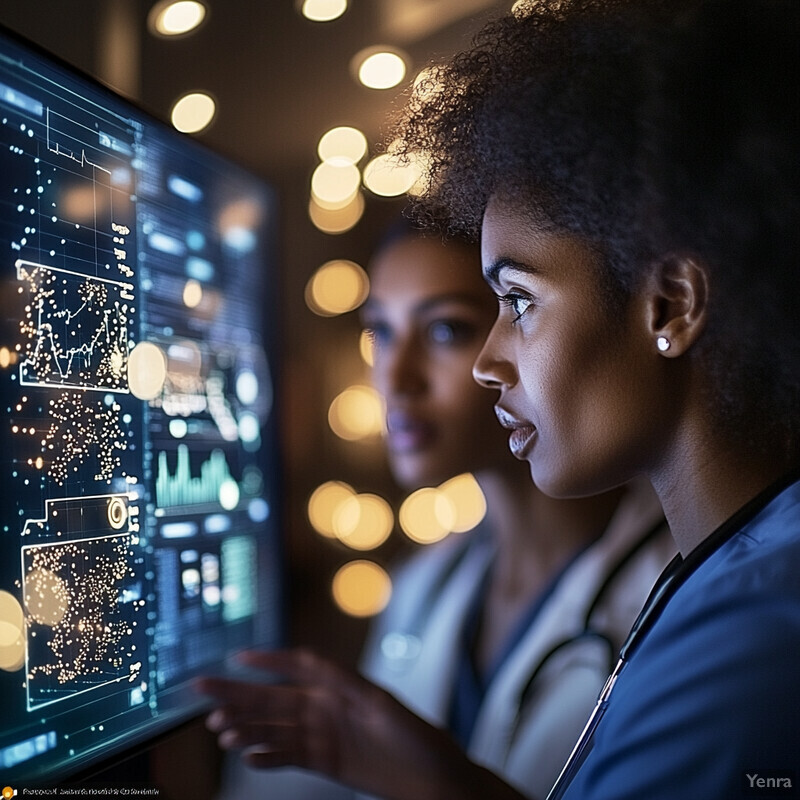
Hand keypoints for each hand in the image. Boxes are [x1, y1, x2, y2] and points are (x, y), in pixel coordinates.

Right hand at [195, 648, 525, 799]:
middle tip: (203, 691)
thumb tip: (312, 663)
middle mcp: (327, 707)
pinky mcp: (325, 761)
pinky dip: (266, 756)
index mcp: (339, 686)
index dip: (269, 660)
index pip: (297, 665)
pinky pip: (288, 756)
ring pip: (275, 729)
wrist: (435, 780)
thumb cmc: (416, 737)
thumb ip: (345, 684)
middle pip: (275, 697)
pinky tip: (247, 756)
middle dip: (239, 694)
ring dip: (247, 728)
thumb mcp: (382, 704)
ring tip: (220, 730)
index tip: (238, 656)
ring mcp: (324, 735)